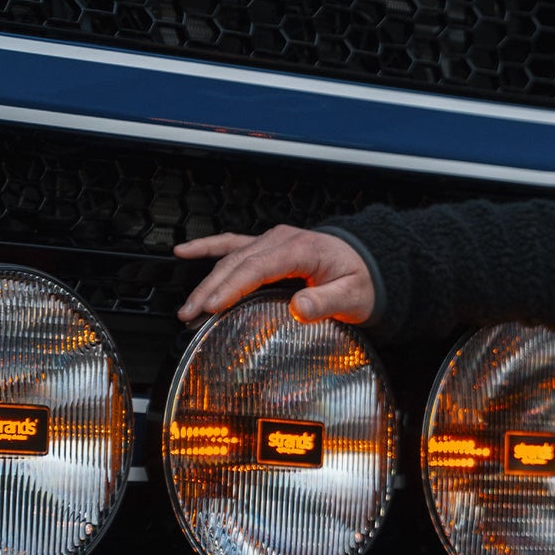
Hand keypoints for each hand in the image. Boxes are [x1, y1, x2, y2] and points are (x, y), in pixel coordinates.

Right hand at [173, 225, 375, 323]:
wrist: (369, 263)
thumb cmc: (362, 279)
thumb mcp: (353, 296)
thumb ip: (326, 302)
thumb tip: (299, 308)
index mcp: (301, 249)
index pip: (258, 268)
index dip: (233, 287)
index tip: (214, 306)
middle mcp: (282, 240)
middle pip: (237, 264)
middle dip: (210, 289)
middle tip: (191, 314)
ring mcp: (272, 241)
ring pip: (230, 259)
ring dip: (206, 281)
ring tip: (188, 306)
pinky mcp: (268, 247)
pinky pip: (232, 244)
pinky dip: (208, 247)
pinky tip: (185, 252)